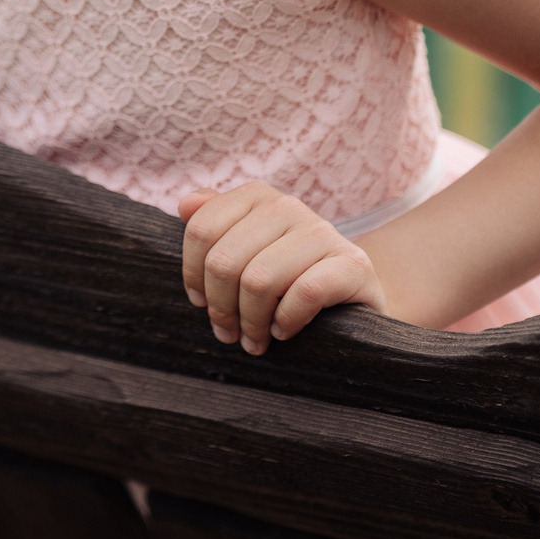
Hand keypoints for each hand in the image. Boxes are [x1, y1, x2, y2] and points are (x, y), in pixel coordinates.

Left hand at [178, 182, 384, 352]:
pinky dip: (287, 321)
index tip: (200, 302)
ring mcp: (324, 232)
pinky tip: (284, 331)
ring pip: (259, 280)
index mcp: (257, 198)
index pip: (201, 229)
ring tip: (255, 340)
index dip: (193, 273)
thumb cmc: (288, 279)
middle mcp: (289, 206)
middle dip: (221, 308)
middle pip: (225, 260)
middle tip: (228, 334)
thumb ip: (215, 224)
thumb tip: (186, 205)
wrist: (354, 303)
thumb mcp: (249, 251)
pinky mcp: (353, 265)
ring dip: (252, 322)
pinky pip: (303, 294)